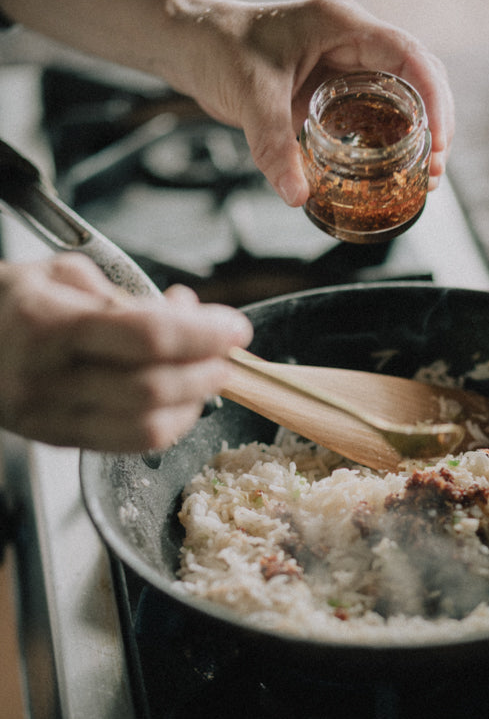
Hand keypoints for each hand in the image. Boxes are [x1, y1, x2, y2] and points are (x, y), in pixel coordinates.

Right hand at [0, 254, 252, 451]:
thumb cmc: (12, 302)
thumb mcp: (62, 274)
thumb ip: (126, 296)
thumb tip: (187, 312)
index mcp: (49, 325)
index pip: (147, 337)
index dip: (204, 334)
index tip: (236, 328)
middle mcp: (50, 379)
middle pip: (155, 388)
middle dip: (207, 369)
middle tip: (226, 351)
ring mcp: (53, 418)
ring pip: (149, 427)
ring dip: (195, 400)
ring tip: (207, 371)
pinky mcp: (61, 440)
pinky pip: (132, 444)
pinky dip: (171, 423)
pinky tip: (182, 399)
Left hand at [172, 0, 454, 205]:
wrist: (191, 44)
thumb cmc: (217, 48)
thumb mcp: (248, 95)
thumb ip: (273, 146)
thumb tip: (298, 196)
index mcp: (342, 26)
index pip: (409, 55)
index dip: (433, 98)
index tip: (439, 140)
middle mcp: (352, 41)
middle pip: (419, 76)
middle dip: (437, 121)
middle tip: (436, 168)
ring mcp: (346, 64)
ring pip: (402, 95)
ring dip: (420, 133)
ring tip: (426, 174)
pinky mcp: (334, 88)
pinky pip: (376, 110)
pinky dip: (392, 138)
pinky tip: (394, 167)